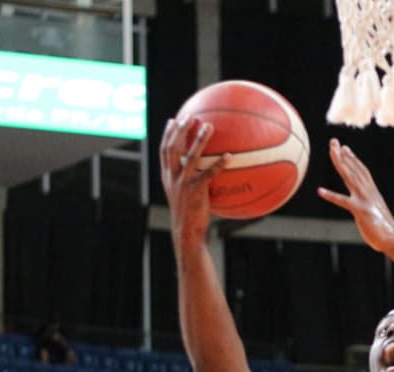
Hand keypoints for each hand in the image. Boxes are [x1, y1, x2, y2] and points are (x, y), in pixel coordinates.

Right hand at [160, 117, 228, 235]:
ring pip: (189, 157)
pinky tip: (229, 156)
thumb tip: (206, 169)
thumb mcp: (185, 194)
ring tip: (209, 125)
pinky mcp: (195, 192)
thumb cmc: (190, 214)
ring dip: (199, 139)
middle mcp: (172, 177)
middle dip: (180, 130)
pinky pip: (208, 174)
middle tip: (190, 116)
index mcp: (168, 176)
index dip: (168, 134)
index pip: (164, 150)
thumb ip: (191, 179)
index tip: (173, 119)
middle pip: (172, 148)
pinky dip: (218, 164)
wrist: (186, 232)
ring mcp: (183, 184)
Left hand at [318, 139, 393, 254]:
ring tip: (331, 151)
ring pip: (350, 177)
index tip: (345, 148)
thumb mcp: (377, 216)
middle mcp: (368, 192)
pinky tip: (320, 192)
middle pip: (354, 169)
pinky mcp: (360, 211)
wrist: (393, 239)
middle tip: (334, 141)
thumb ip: (370, 210)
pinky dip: (332, 196)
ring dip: (340, 163)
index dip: (353, 159)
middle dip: (343, 154)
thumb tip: (369, 210)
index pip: (362, 172)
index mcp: (372, 193)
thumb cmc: (385, 231)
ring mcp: (364, 200)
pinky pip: (343, 201)